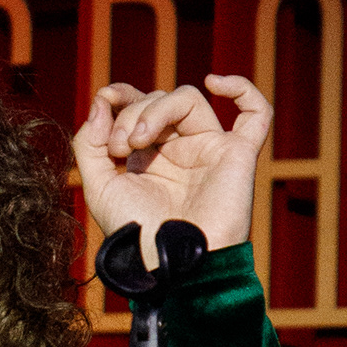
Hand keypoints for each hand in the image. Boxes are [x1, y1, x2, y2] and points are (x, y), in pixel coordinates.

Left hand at [72, 75, 272, 252]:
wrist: (169, 264)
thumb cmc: (137, 235)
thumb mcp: (99, 188)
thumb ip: (89, 144)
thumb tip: (100, 103)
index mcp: (149, 157)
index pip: (138, 106)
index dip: (121, 96)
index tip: (104, 100)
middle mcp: (179, 150)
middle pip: (157, 100)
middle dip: (131, 113)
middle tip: (119, 147)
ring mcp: (209, 151)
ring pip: (188, 99)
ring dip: (156, 109)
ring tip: (137, 141)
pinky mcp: (238, 156)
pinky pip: (256, 115)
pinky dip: (243, 89)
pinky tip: (217, 82)